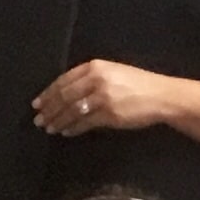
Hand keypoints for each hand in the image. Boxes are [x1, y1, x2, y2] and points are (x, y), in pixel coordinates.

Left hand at [36, 59, 176, 136]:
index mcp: (95, 67)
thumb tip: (67, 93)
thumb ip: (91, 78)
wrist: (162, 96)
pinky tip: (66, 132)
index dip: (48, 93)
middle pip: (65, 96)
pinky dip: (73, 128)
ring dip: (58, 120)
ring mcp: (103, 97)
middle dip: (49, 109)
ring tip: (49, 128)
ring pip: (72, 110)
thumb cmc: (139, 84)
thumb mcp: (113, 72)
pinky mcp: (110, 114)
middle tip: (39, 119)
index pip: (63, 80)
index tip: (37, 103)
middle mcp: (96, 80)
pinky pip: (85, 122)